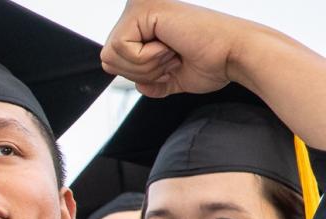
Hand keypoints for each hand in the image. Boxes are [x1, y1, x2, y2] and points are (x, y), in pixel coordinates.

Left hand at [100, 0, 257, 96]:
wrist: (237, 56)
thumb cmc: (214, 62)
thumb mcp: (172, 77)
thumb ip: (150, 80)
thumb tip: (137, 85)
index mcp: (145, 23)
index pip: (112, 59)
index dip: (139, 73)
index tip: (171, 63)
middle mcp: (140, 10)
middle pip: (106, 58)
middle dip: (140, 71)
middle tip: (172, 58)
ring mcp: (141, 6)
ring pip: (110, 54)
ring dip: (145, 66)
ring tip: (172, 52)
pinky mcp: (143, 8)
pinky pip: (120, 47)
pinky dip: (147, 58)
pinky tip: (170, 46)